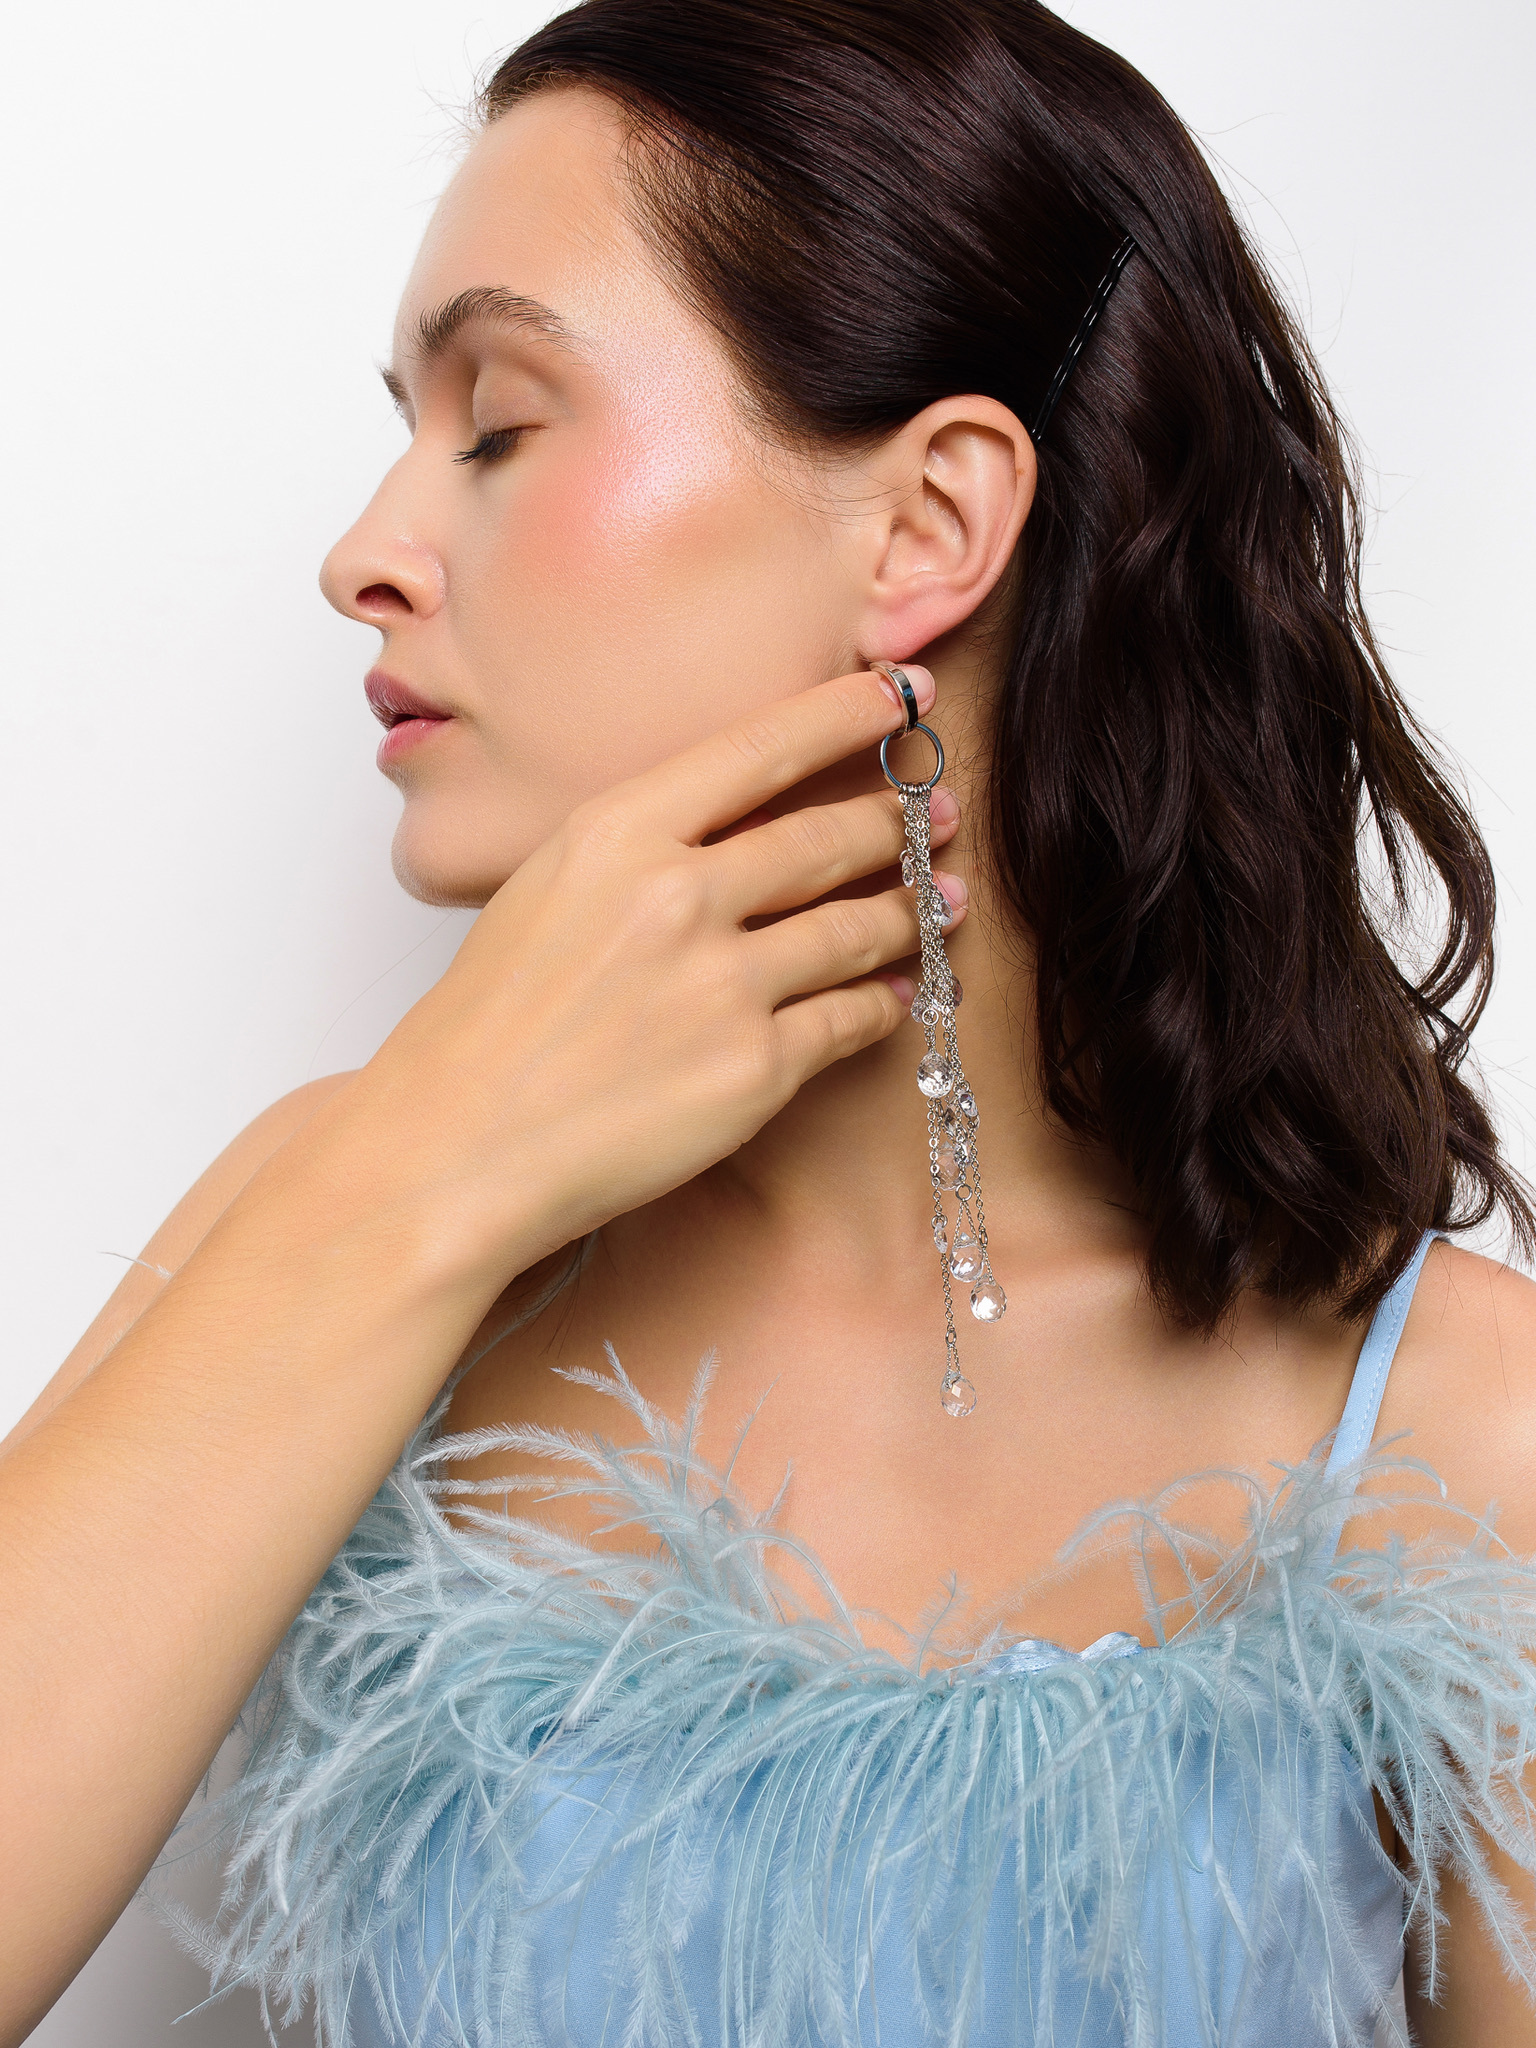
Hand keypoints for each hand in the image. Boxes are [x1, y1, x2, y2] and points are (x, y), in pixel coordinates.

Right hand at [333, 665, 962, 1282]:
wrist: (456, 1146)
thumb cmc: (489, 1024)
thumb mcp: (548, 891)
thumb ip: (643, 848)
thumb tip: (742, 825)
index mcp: (619, 831)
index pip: (764, 746)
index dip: (850, 713)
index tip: (905, 695)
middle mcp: (678, 894)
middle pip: (828, 836)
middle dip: (898, 822)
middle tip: (937, 813)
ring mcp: (721, 983)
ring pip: (857, 927)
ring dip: (911, 912)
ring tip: (941, 902)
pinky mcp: (752, 1069)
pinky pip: (851, 1018)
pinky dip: (884, 1001)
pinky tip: (896, 993)